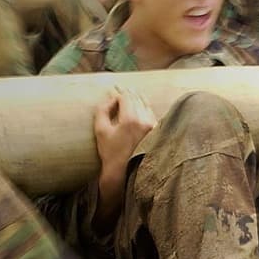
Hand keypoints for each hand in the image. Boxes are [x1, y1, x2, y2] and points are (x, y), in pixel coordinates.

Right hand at [92, 88, 155, 226]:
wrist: (124, 170)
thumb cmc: (110, 151)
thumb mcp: (100, 129)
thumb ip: (103, 109)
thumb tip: (111, 97)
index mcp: (131, 120)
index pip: (126, 97)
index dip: (119, 92)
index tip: (113, 89)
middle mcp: (145, 121)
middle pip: (137, 99)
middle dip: (128, 93)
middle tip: (120, 88)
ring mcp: (154, 127)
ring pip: (146, 105)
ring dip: (138, 98)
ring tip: (130, 92)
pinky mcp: (158, 132)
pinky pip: (151, 114)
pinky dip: (145, 107)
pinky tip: (141, 104)